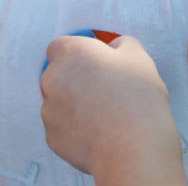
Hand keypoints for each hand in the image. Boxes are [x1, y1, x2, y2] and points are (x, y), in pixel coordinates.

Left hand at [40, 35, 185, 185]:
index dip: (80, 51)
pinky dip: (77, 125)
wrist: (135, 145)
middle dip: (78, 77)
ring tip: (108, 110)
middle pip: (60, 72)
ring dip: (77, 101)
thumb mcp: (138, 55)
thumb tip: (113, 48)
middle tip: (107, 86)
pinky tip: (101, 128)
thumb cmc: (137, 95)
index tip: (99, 60)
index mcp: (71, 53)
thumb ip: (121, 43)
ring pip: (61, 99)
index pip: (62, 45)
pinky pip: (63, 125)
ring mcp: (49, 110)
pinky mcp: (53, 137)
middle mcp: (52, 79)